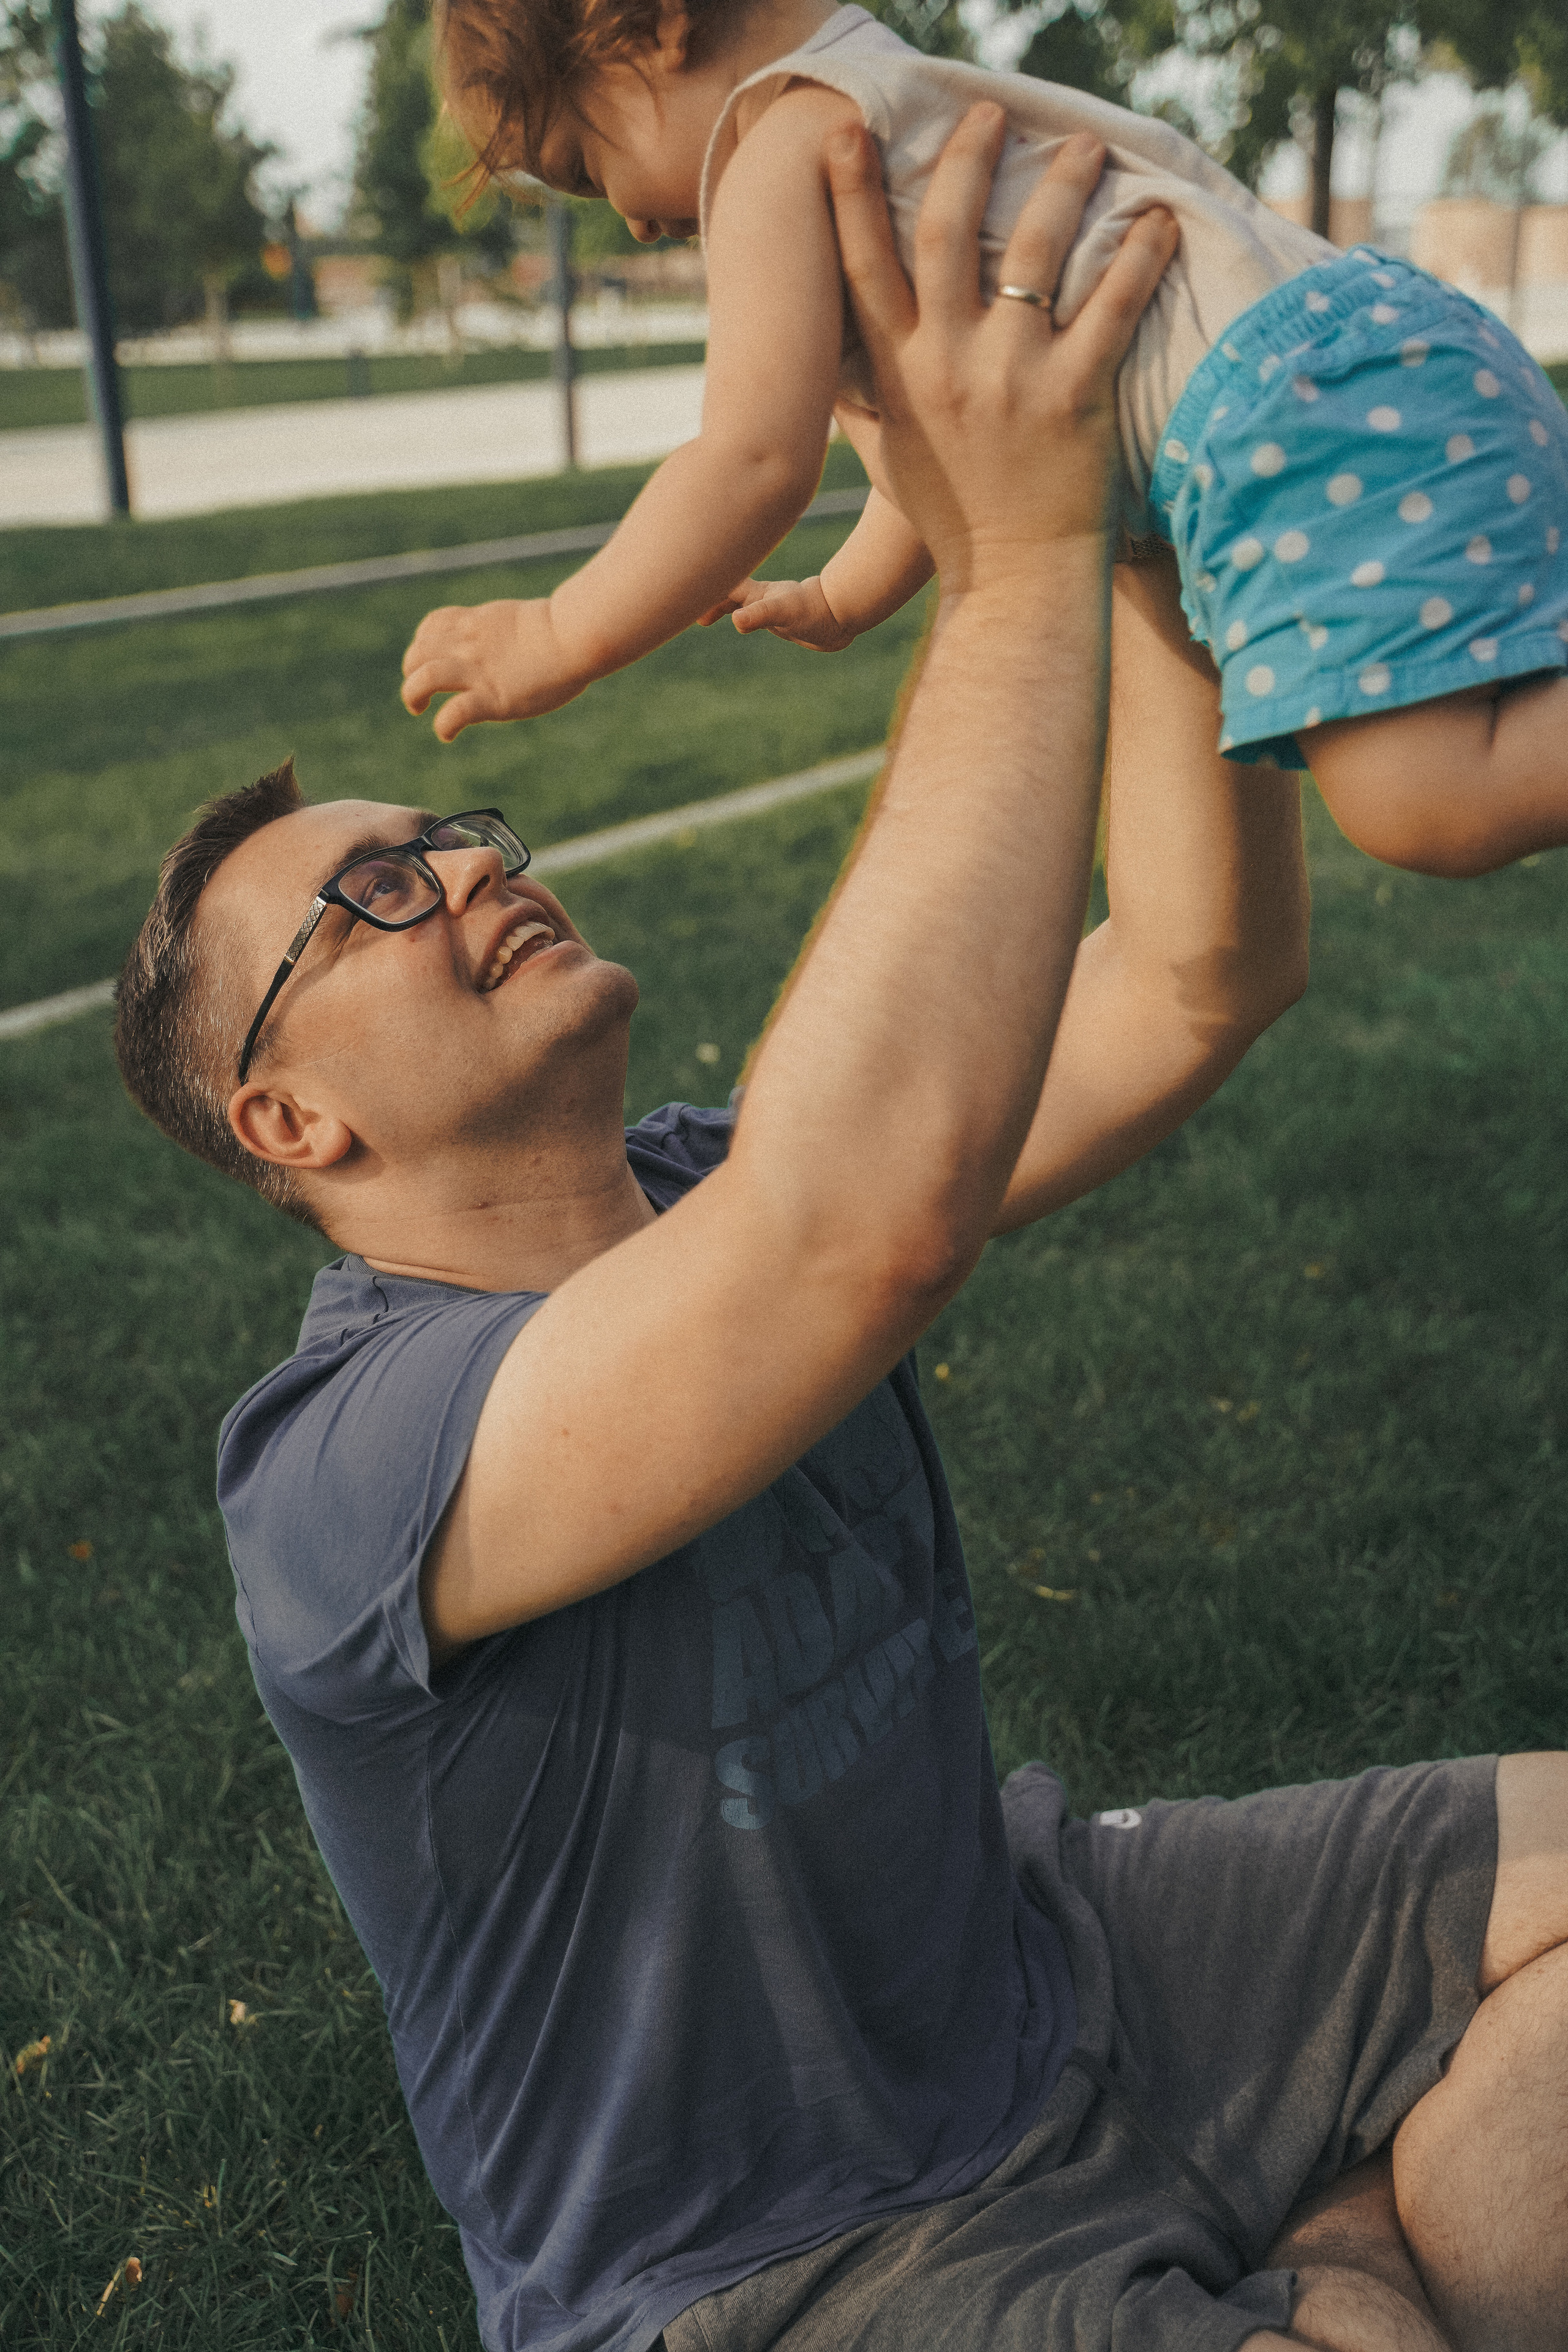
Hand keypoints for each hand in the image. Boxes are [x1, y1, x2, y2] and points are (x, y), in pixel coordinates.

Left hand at [400, 597, 587, 739]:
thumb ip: (507, 633)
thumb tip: (517, 645)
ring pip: (424, 678)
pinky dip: (443, 726)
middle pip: (418, 652)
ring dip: (413, 695)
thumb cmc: (565, 631)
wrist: (575, 636)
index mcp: (478, 623)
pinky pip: (453, 714)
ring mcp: (478, 671)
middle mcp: (470, 645)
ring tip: (418, 708)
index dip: (423, 643)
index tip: (432, 659)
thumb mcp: (524, 621)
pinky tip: (447, 734)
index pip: (432, 625)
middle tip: (420, 691)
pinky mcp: (491, 698)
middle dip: (411, 671)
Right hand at [700, 575, 859, 651]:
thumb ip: (760, 615)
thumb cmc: (814, 611)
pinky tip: (739, 620)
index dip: (700, 588)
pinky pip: (749, 609)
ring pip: (734, 599)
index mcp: (752, 592)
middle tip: (685, 610)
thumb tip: (738, 621)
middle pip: (722, 590)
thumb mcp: (785, 614)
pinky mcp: (776, 613)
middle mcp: (756, 595)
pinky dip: (739, 612)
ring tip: (703, 618)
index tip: (678, 595)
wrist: (841, 614)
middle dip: (704, 595)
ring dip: (718, 604)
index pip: (719, 586)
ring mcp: (765, 603)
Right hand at [824, 108, 1177, 591]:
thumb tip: (847, 352)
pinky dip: (1137, 257)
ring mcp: (1011, 380)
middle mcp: (948, 367)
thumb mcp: (895, 453)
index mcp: (900, 375)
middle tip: (992, 112)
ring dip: (1060, 187)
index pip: (864, 267)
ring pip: (1032, 253)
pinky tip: (1159, 222)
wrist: (1014, 585)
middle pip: (943, 234)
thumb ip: (874, 392)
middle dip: (966, 161)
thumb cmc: (956, 521)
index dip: (850, 195)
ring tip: (1085, 150)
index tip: (850, 133)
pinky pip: (1110, 307)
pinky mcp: (1074, 398)